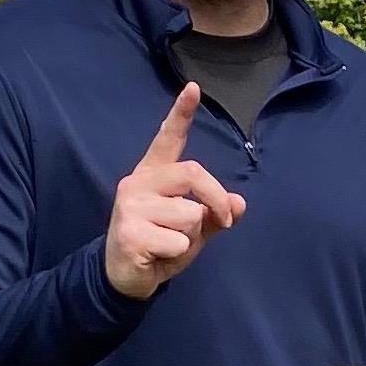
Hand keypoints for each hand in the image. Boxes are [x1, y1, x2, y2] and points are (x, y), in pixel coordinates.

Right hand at [105, 86, 244, 299]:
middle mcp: (138, 182)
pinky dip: (178, 254)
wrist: (126, 276)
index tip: (194, 88)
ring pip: (189, 214)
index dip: (181, 114)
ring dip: (191, 236)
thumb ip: (215, 213)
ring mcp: (130, 206)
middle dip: (216, 200)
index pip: (168, 139)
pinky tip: (157, 255)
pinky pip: (179, 241)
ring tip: (168, 242)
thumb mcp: (195, 228)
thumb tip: (239, 203)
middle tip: (221, 221)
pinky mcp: (129, 231)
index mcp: (153, 174)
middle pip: (193, 173)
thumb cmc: (161, 245)